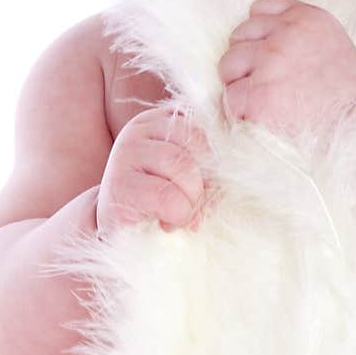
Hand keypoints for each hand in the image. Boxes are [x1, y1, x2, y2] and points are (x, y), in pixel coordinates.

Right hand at [96, 105, 211, 235]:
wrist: (119, 234)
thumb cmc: (160, 204)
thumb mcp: (187, 177)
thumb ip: (207, 164)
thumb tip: (236, 171)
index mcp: (159, 120)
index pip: (205, 126)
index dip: (216, 161)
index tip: (209, 188)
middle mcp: (138, 130)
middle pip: (196, 141)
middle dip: (206, 180)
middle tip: (195, 206)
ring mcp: (125, 153)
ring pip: (182, 166)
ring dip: (192, 199)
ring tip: (180, 215)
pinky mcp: (119, 185)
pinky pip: (167, 196)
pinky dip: (177, 215)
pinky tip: (166, 223)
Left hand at [218, 0, 355, 134]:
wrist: (355, 127)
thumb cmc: (343, 91)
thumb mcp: (330, 41)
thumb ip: (298, 28)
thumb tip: (259, 25)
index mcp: (307, 18)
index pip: (260, 8)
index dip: (259, 33)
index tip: (269, 53)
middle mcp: (286, 35)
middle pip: (238, 35)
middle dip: (247, 58)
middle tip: (269, 81)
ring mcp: (270, 63)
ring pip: (227, 64)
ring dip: (239, 83)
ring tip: (265, 99)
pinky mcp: (257, 96)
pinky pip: (229, 97)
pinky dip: (240, 110)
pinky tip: (262, 116)